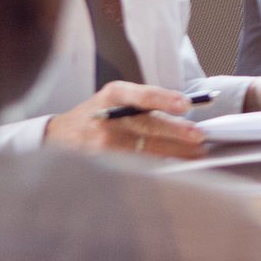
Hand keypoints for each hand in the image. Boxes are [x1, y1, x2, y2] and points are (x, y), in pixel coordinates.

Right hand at [44, 82, 205, 157]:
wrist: (61, 135)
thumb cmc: (98, 114)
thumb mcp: (116, 98)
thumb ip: (146, 101)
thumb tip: (185, 110)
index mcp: (113, 95)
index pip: (141, 95)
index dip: (164, 99)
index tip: (186, 104)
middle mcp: (107, 118)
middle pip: (147, 125)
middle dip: (177, 132)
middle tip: (199, 136)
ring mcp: (103, 143)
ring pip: (145, 148)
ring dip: (174, 152)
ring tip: (195, 153)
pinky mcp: (103, 162)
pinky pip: (136, 164)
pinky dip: (158, 164)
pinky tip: (174, 164)